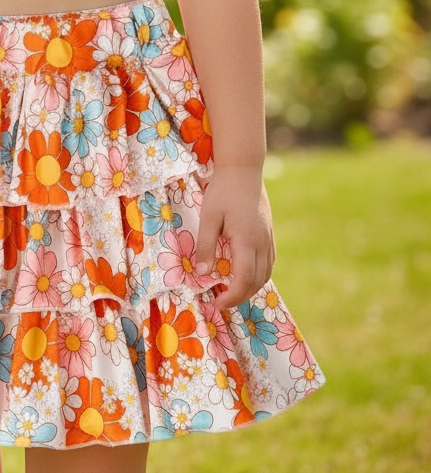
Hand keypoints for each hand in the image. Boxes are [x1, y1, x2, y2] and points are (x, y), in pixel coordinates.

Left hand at [193, 166, 276, 311]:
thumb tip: (202, 273)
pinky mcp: (269, 232)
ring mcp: (268, 238)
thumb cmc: (223, 191)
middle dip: (240, 296)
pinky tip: (246, 273)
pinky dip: (259, 274)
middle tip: (220, 300)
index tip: (216, 304)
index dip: (231, 297)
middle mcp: (262, 243)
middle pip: (257, 282)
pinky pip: (269, 262)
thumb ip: (206, 246)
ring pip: (266, 273)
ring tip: (231, 290)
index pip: (244, 281)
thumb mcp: (208, 217)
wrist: (243, 168)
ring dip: (250, 287)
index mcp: (247, 241)